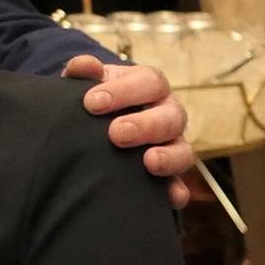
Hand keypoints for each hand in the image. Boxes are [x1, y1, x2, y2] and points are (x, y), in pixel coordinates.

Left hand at [63, 56, 194, 208]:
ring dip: (168, 157)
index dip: (124, 91)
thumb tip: (81, 66)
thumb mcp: (90, 82)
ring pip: (183, 151)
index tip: (92, 103)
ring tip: (148, 162)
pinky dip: (177, 191)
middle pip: (170, 117)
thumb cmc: (97, 99)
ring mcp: (172, 145)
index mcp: (149, 86)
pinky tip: (169, 198)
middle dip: (145, 125)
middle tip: (116, 134)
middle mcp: (167, 113)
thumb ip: (83, 73)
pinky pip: (181, 185)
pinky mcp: (171, 175)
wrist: (96, 122)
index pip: (148, 82)